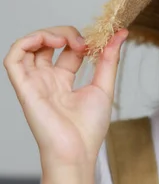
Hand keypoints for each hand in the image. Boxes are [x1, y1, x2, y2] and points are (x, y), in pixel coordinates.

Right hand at [3, 26, 127, 167]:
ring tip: (65, 40)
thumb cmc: (89, 128)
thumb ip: (110, 59)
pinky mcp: (24, 88)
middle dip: (65, 33)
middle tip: (84, 42)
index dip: (81, 39)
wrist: (77, 151)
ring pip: (28, 46)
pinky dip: (25, 43)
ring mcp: (35, 82)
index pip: (68, 49)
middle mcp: (47, 79)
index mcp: (64, 80)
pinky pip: (12, 59)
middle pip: (48, 43)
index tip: (100, 41)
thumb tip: (121, 34)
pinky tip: (48, 42)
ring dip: (45, 34)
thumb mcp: (104, 86)